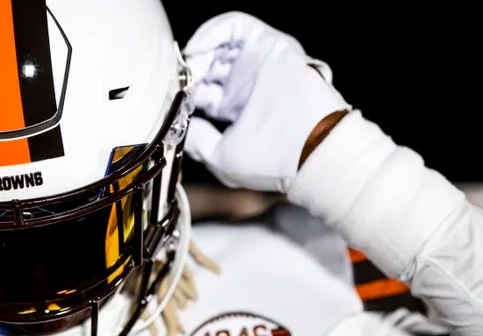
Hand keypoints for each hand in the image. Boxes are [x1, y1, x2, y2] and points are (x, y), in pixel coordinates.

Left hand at [182, 11, 350, 192]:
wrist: (312, 150)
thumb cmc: (273, 162)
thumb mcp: (221, 158)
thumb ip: (197, 140)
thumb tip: (177, 126)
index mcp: (234, 109)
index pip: (201, 91)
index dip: (183, 93)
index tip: (169, 99)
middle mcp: (243, 84)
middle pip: (206, 65)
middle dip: (188, 73)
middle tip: (176, 82)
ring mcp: (256, 63)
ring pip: (218, 44)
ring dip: (198, 53)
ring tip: (188, 68)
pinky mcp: (269, 45)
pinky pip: (236, 26)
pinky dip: (212, 32)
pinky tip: (197, 50)